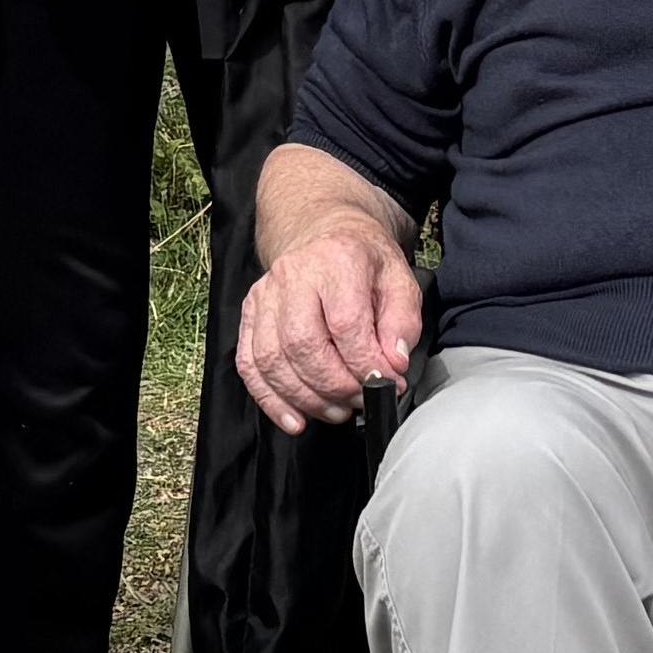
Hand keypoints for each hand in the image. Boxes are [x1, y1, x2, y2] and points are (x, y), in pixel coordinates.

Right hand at [238, 214, 425, 432]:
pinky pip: (249, 365)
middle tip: (361, 401)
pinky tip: (296, 418)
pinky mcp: (249, 314)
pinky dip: (270, 400)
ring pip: (272, 360)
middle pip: (303, 345)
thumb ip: (402, 324)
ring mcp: (265, 295)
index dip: (366, 363)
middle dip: (336, 386)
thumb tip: (392, 365)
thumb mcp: (400, 281)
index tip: (387, 382)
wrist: (324, 233)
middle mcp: (293, 275)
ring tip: (338, 410)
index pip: (346, 323)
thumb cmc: (363, 262)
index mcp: (337, 260)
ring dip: (306, 398)